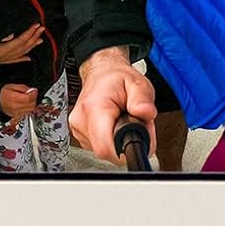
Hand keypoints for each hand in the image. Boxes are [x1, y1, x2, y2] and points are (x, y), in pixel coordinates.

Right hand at [0, 23, 42, 64]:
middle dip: (33, 38)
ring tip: (39, 40)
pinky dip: (21, 58)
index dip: (29, 33)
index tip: (36, 26)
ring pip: (19, 54)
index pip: (19, 41)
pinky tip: (28, 58)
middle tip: (41, 29)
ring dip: (30, 46)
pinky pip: (12, 60)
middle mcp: (1, 58)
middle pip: (21, 48)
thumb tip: (11, 35)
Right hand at [0, 84, 38, 125]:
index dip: (33, 93)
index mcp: (13, 98)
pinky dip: (29, 108)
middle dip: (33, 98)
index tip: (34, 90)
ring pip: (30, 109)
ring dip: (32, 103)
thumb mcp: (12, 86)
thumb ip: (23, 88)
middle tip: (31, 93)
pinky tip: (26, 104)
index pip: (28, 98)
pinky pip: (27, 113)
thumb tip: (31, 90)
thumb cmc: (3, 94)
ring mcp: (16, 113)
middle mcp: (15, 107)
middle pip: (31, 104)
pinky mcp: (17, 117)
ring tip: (28, 99)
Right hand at [68, 47, 156, 165]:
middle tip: (132, 123)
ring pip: (103, 150)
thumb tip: (146, 113)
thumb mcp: (138, 84)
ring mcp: (78, 128)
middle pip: (107, 151)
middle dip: (125, 143)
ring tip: (122, 120)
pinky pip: (98, 146)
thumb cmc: (118, 79)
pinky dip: (110, 139)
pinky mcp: (80, 134)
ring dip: (117, 141)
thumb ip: (143, 99)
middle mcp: (82, 120)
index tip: (136, 138)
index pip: (104, 148)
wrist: (102, 74)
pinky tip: (113, 124)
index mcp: (95, 107)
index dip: (125, 150)